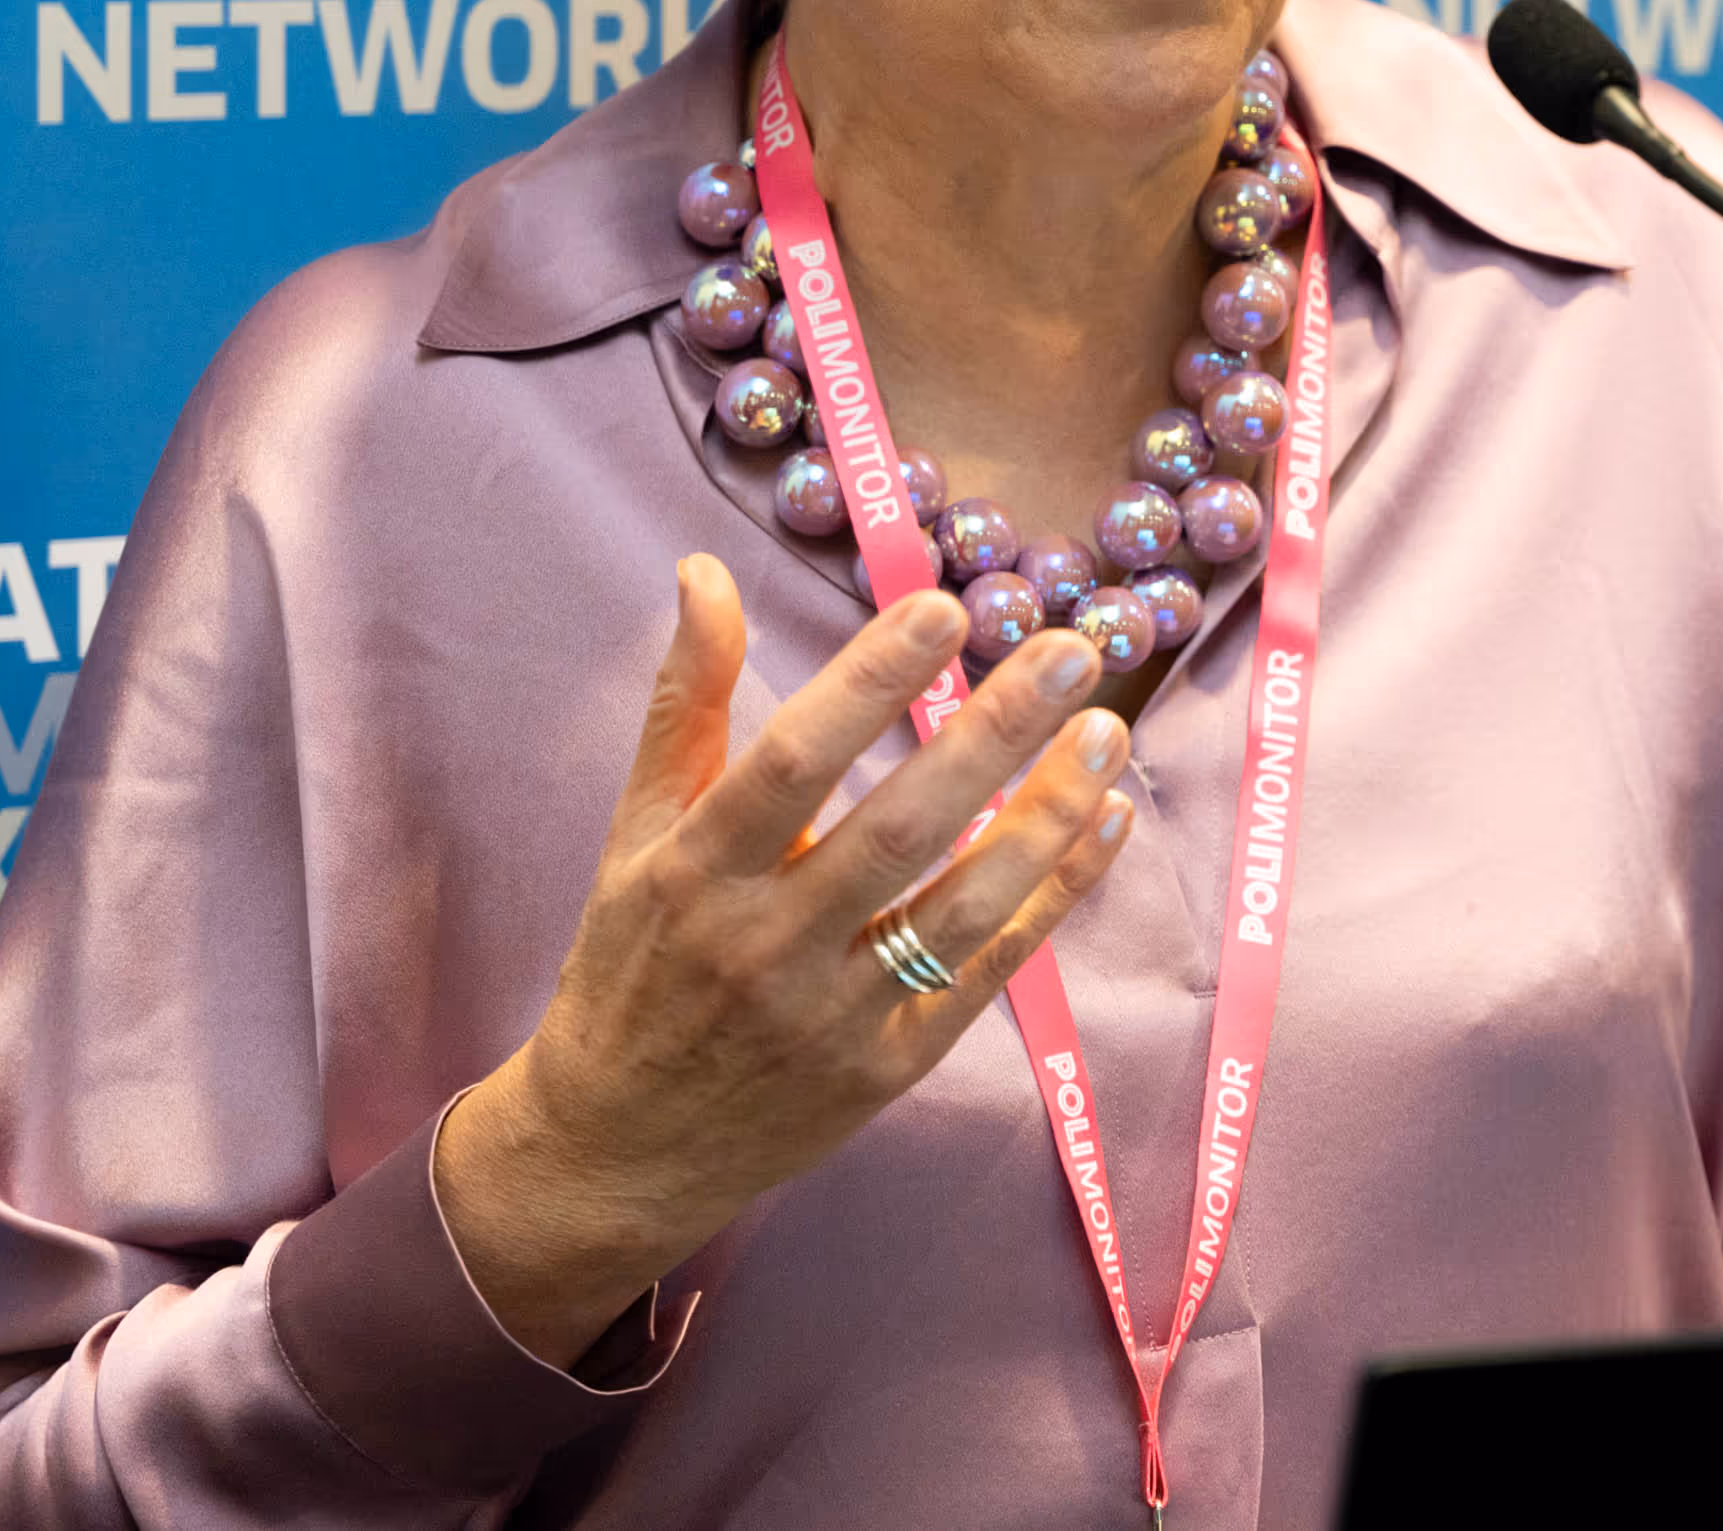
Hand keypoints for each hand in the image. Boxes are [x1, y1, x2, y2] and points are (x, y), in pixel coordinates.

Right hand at [437, 555, 1134, 1364]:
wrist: (616, 1149)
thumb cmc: (629, 968)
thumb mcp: (636, 837)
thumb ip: (686, 706)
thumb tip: (706, 574)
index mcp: (697, 874)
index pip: (791, 763)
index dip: (867, 683)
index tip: (941, 605)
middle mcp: (765, 946)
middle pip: (895, 829)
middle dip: (991, 735)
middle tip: (1070, 647)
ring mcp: (834, 1015)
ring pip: (959, 907)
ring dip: (1044, 815)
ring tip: (1106, 729)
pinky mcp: (888, 1068)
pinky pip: (987, 972)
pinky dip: (1051, 898)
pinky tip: (1104, 822)